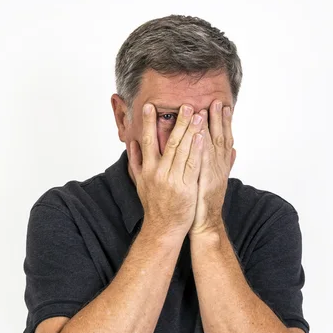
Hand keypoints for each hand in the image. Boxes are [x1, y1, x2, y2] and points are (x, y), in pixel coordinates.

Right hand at [128, 102, 204, 240]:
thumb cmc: (154, 205)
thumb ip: (135, 162)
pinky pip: (192, 165)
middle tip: (184, 104)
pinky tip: (201, 137)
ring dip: (191, 131)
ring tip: (198, 114)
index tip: (151, 106)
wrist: (163, 228)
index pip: (148, 141)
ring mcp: (173, 180)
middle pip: (169, 142)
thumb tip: (131, 143)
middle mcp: (159, 173)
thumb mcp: (139, 183)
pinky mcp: (186, 187)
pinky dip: (197, 150)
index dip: (149, 123)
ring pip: (183, 151)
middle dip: (178, 122)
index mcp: (147, 170)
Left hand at [188, 100, 235, 237]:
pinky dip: (201, 148)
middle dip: (219, 120)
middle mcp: (218, 168)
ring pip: (212, 147)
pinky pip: (202, 162)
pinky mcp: (204, 182)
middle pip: (220, 139)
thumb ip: (223, 164)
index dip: (225, 123)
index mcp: (219, 166)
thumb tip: (232, 151)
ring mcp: (212, 175)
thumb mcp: (215, 180)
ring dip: (210, 129)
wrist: (204, 224)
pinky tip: (199, 135)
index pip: (224, 140)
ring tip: (206, 111)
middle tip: (217, 101)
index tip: (223, 105)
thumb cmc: (205, 203)